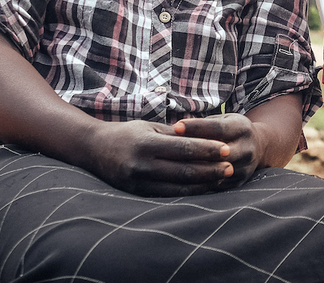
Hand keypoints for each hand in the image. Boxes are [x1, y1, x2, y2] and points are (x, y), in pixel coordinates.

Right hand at [82, 118, 234, 195]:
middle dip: (209, 169)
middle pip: (183, 170)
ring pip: (177, 186)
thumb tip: (207, 135)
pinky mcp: (136, 193)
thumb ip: (177, 134)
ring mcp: (137, 182)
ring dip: (202, 183)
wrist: (93, 149)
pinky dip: (187, 192)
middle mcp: (141, 165)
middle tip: (230, 166)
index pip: (183, 148)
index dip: (206, 150)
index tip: (225, 148)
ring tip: (221, 178)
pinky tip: (202, 188)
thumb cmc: (127, 134)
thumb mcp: (151, 128)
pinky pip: (167, 195)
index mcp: (146, 145)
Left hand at [174, 113, 264, 185]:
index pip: (218, 128)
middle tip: (170, 150)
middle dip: (195, 152)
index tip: (176, 127)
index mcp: (242, 128)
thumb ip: (204, 125)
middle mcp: (247, 148)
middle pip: (220, 153)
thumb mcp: (223, 120)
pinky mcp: (239, 182)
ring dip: (196, 169)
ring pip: (218, 171)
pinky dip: (200, 182)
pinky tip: (183, 179)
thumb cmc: (231, 130)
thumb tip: (176, 128)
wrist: (257, 146)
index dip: (196, 127)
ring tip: (174, 166)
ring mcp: (245, 167)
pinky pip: (217, 184)